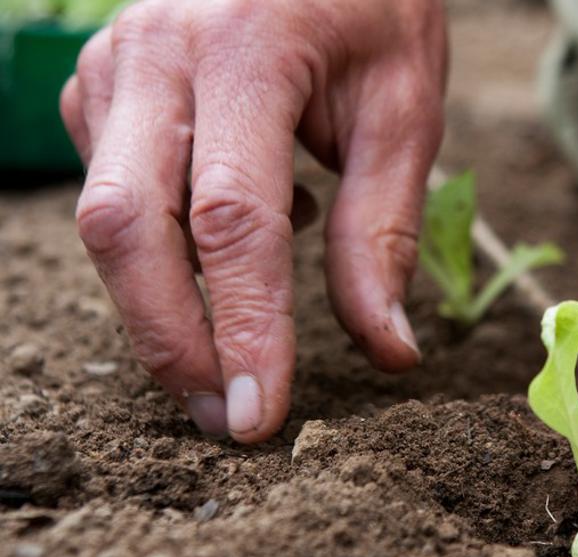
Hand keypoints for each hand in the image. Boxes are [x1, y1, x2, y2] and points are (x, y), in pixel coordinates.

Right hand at [60, 0, 445, 440]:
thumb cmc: (372, 13)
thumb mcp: (403, 112)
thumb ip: (384, 232)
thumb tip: (387, 351)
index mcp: (246, 51)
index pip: (232, 216)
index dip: (241, 327)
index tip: (257, 416)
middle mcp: (157, 54)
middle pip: (128, 227)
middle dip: (170, 339)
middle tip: (223, 419)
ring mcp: (112, 66)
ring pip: (106, 218)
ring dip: (163, 301)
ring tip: (242, 328)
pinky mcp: (99, 87)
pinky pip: (110, 191)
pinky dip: (164, 245)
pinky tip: (228, 232)